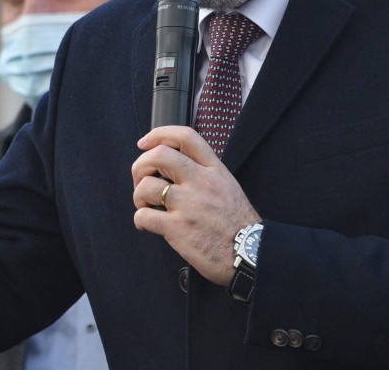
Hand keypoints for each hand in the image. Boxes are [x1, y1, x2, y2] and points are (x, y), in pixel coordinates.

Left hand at [132, 125, 259, 285]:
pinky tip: (147, 226)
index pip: (186, 137)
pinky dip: (140, 220)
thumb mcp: (228, 187)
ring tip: (146, 206)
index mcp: (214, 170)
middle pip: (159, 155)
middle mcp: (201, 182)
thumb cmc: (238, 224)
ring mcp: (188, 204)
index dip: (159, 134)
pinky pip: (144, 216)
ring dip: (139, 196)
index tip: (145, 143)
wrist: (250, 254)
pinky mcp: (178, 228)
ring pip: (146, 186)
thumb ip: (205, 174)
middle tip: (141, 179)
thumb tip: (176, 168)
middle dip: (140, 165)